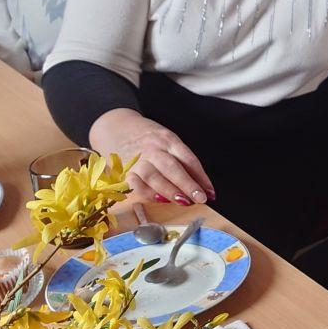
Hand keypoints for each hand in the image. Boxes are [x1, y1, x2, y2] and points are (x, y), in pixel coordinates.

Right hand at [87, 108, 214, 205]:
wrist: (116, 126)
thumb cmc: (148, 138)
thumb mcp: (168, 141)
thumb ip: (182, 161)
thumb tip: (201, 186)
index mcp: (168, 139)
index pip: (188, 159)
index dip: (201, 177)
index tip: (210, 192)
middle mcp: (153, 148)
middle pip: (172, 167)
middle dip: (187, 184)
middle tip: (200, 198)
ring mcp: (138, 159)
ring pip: (154, 176)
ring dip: (169, 191)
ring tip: (183, 201)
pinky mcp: (125, 170)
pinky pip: (136, 184)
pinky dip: (148, 193)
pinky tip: (160, 200)